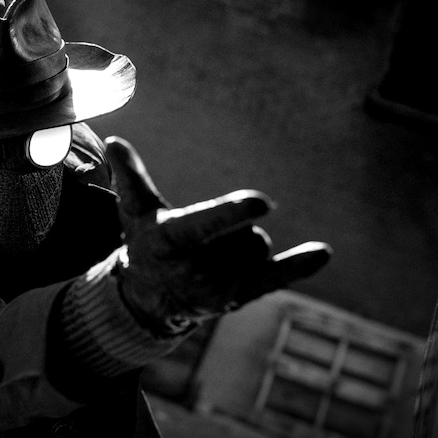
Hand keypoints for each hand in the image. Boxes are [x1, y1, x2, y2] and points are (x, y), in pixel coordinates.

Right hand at [104, 136, 331, 335]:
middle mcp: (196, 269)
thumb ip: (130, 176)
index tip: (262, 202)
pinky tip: (322, 252)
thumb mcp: (134, 211)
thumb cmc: (147, 243)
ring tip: (212, 258)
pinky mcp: (239, 297)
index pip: (204, 224)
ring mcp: (220, 287)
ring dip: (244, 245)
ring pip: (258, 247)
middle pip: (244, 233)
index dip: (231, 212)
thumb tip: (114, 140)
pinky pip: (277, 277)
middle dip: (233, 229)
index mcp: (171, 241)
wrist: (154, 296)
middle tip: (202, 242)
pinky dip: (299, 265)